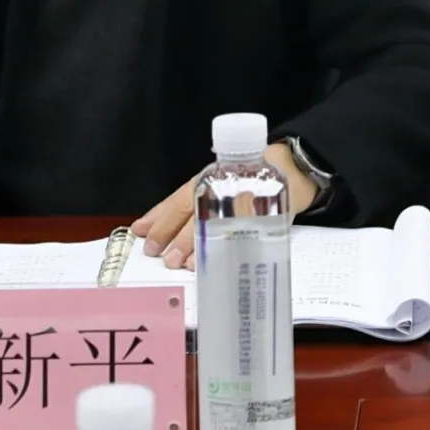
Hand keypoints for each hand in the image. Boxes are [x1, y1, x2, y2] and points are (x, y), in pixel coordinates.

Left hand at [130, 142, 317, 271]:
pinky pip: (239, 228)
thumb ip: (196, 207)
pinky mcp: (261, 208)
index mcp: (206, 179)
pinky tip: (216, 258)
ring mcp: (240, 196)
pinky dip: (226, 244)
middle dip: (171, 232)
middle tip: (158, 253)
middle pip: (189, 208)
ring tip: (181, 262)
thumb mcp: (219, 189)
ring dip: (194, 243)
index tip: (139, 230)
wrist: (290, 167)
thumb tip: (164, 232)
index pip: (176, 199)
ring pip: (211, 220)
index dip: (157, 216)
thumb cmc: (248, 180)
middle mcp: (219, 185)